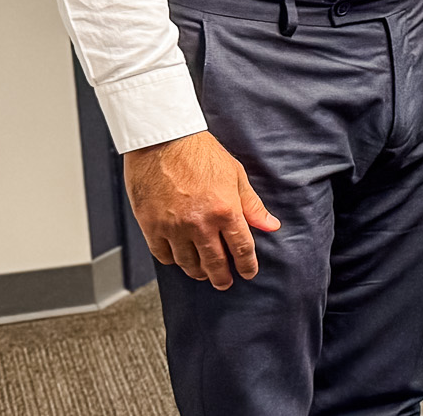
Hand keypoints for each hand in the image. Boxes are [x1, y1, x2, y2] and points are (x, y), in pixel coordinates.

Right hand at [123, 131, 279, 289]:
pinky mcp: (151, 226)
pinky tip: (179, 259)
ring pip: (188, 263)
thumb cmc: (200, 152)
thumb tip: (271, 225)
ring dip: (198, 271)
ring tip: (204, 272)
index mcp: (225, 210)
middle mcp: (199, 223)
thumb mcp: (235, 175)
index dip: (247, 265)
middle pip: (214, 263)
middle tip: (225, 283)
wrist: (163, 139)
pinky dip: (173, 261)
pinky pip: (163, 255)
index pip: (242, 248)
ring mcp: (173, 227)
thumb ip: (252, 205)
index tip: (248, 273)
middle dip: (222, 277)